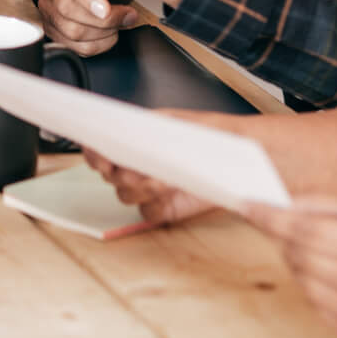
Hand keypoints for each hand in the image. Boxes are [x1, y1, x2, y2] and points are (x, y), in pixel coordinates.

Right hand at [34, 0, 140, 55]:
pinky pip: (71, 45)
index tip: (107, 10)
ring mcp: (48, 3)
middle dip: (103, 20)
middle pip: (66, 8)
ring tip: (118, 24)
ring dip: (101, 33)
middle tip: (126, 16)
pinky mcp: (51, 25)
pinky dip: (95, 45)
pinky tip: (106, 34)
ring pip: (69, 30)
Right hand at [81, 109, 251, 222]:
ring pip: (125, 194)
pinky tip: (170, 195)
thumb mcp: (177, 124)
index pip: (101, 148)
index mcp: (135, 139)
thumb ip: (146, 131)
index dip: (94, 154)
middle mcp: (140, 164)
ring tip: (161, 180)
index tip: (99, 155)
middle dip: (120, 173)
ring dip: (139, 188)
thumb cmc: (212, 134)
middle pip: (110, 175)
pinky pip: (147, 213)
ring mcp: (151, 188)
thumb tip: (123, 138)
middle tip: (136, 169)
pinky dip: (155, 205)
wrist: (242, 154)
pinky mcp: (166, 208)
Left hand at [243, 196, 336, 337]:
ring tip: (315, 251)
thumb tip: (277, 205)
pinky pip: (316, 304)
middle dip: (283, 238)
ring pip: (304, 282)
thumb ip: (321, 204)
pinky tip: (332, 274)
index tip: (246, 206)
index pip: (306, 231)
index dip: (272, 218)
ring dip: (297, 263)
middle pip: (300, 256)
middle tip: (281, 225)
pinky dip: (313, 286)